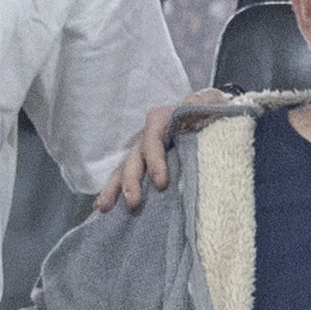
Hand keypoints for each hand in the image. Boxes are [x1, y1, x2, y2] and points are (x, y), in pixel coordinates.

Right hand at [102, 88, 241, 212]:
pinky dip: (112, 191)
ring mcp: (141, 152)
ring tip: (104, 207)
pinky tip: (101, 207)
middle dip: (132, 181)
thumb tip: (193, 106)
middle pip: (134, 158)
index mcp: (161, 120)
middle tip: (134, 202)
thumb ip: (201, 104)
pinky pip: (123, 177)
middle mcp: (146, 136)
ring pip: (123, 169)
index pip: (153, 139)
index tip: (161, 183)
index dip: (155, 160)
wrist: (206, 116)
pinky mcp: (141, 166)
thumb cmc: (207, 111)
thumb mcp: (208, 102)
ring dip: (114, 188)